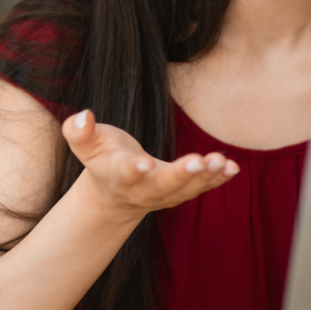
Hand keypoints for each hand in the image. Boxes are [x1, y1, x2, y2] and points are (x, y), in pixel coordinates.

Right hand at [61, 109, 238, 222]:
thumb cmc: (101, 158)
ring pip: (185, 190)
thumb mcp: (84, 145)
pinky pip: (201, 188)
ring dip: (205, 177)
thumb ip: (78, 131)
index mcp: (117, 175)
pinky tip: (232, 168)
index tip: (143, 164)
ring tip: (221, 162)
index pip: (126, 173)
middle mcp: (142, 190)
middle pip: (162, 185)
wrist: (114, 194)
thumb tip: (83, 115)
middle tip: (197, 161)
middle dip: (180, 175)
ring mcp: (164, 194)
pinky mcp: (181, 192)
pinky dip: (217, 180)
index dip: (134, 169)